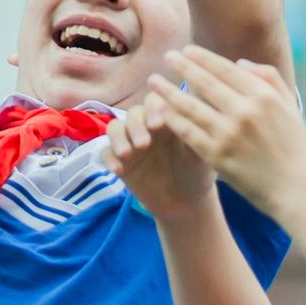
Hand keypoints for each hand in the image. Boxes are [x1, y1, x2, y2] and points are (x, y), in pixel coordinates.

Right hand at [104, 98, 214, 219]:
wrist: (184, 202)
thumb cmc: (196, 173)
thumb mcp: (199, 153)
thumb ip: (192, 132)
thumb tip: (186, 110)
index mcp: (166, 118)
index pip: (154, 102)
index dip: (152, 109)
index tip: (157, 125)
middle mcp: (146, 126)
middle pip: (133, 113)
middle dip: (136, 125)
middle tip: (144, 144)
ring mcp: (130, 142)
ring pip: (115, 128)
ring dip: (118, 138)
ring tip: (126, 154)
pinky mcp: (119, 161)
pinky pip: (106, 153)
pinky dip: (109, 159)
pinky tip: (118, 170)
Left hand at [144, 48, 305, 218]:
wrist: (294, 188)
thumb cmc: (292, 145)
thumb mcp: (289, 106)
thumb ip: (268, 78)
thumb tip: (239, 62)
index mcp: (263, 97)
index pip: (226, 70)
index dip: (203, 58)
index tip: (186, 50)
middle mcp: (244, 112)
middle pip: (205, 83)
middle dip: (182, 67)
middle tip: (167, 56)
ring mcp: (228, 134)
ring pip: (190, 107)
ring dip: (168, 92)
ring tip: (153, 82)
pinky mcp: (216, 156)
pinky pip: (188, 132)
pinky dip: (173, 120)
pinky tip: (160, 110)